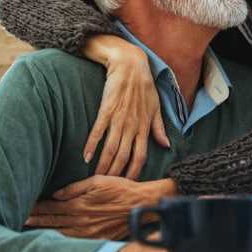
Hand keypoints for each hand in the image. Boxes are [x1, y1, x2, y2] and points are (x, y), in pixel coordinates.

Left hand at [27, 177, 175, 239]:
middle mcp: (81, 220)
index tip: (24, 207)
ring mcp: (88, 232)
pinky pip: (73, 241)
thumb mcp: (97, 181)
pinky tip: (51, 239)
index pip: (51, 207)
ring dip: (44, 231)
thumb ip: (75, 188)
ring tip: (29, 230)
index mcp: (80, 204)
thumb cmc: (121, 189)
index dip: (37, 208)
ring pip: (59, 234)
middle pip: (52, 221)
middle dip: (35, 220)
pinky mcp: (96, 239)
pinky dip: (60, 240)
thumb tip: (56, 195)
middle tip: (20, 220)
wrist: (141, 205)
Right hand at [82, 36, 170, 178]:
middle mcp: (132, 126)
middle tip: (108, 187)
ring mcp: (119, 118)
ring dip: (104, 165)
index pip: (141, 156)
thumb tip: (166, 145)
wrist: (130, 64)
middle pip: (124, 156)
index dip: (135, 171)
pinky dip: (92, 145)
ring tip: (96, 178)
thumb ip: (159, 128)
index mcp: (145, 126)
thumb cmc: (144, 85)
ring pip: (111, 148)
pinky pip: (98, 131)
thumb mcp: (156, 107)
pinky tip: (85, 157)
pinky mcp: (107, 109)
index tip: (128, 184)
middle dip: (116, 174)